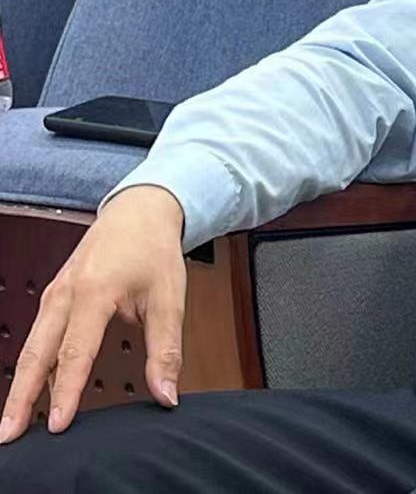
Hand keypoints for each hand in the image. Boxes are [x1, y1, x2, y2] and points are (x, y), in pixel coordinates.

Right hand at [0, 185, 187, 444]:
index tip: (58, 424)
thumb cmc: (154, 250)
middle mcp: (66, 294)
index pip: (76, 351)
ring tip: (12, 424)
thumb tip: (167, 395)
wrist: (139, 211)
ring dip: (21, 386)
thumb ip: (167, 349)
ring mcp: (55, 294)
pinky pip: (38, 336)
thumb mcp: (169, 297)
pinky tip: (31, 391)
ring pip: (32, 347)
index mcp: (94, 292)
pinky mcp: (54, 297)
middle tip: (10, 435)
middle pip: (37, 353)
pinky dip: (32, 366)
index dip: (67, 391)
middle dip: (21, 397)